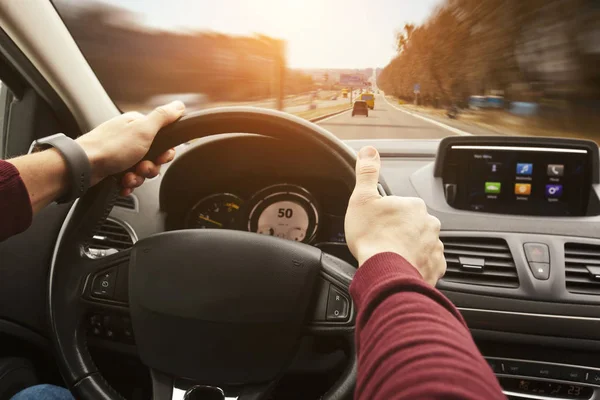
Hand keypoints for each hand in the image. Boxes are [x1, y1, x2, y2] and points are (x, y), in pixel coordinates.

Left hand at [75, 101, 184, 194]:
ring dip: (138, 177)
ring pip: (142, 169)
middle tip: (142, 167)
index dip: (165, 152)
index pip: (163, 138)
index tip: (160, 157)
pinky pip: (129, 178)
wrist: (84, 167)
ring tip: (128, 176)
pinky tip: (122, 182)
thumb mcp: (143, 130)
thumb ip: (163, 117)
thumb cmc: (110, 147)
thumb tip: (178, 105)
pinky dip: (127, 183)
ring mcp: (120, 153)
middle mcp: (129, 137)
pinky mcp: (113, 167)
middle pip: (154, 157)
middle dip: (151, 167)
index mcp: (137, 125)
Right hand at [344, 146, 445, 285]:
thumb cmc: (373, 237)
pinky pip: (427, 265)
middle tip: (381, 242)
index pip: (401, 206)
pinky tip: (401, 268)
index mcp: (413, 206)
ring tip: (390, 257)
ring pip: (421, 245)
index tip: (377, 224)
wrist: (385, 272)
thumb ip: (367, 172)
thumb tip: (369, 150)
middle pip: (413, 225)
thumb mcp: (362, 198)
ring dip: (409, 249)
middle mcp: (429, 224)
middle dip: (400, 232)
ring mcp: (434, 247)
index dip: (387, 215)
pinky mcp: (435, 268)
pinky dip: (416, 266)